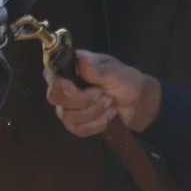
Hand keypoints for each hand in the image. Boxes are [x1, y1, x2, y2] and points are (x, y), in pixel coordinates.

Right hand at [44, 50, 161, 136]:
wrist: (139, 103)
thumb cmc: (126, 81)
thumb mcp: (115, 72)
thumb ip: (98, 70)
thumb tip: (82, 61)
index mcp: (71, 68)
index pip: (51, 74)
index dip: (59, 84)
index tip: (74, 88)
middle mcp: (64, 86)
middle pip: (55, 97)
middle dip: (83, 99)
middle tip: (102, 93)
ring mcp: (67, 106)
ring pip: (68, 116)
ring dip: (95, 111)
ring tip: (109, 102)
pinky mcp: (75, 124)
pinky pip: (77, 129)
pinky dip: (97, 124)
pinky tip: (108, 115)